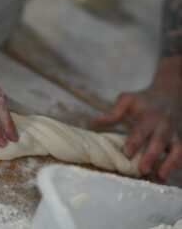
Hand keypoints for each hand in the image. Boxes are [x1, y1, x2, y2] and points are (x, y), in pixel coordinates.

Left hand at [97, 58, 181, 179]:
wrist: (170, 93)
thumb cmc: (143, 99)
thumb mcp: (127, 100)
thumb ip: (114, 112)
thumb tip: (97, 121)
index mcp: (150, 115)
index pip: (141, 130)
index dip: (134, 142)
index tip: (126, 153)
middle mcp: (164, 125)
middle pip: (159, 141)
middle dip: (151, 155)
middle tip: (142, 169)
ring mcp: (175, 132)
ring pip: (176, 149)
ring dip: (169, 163)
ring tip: (159, 176)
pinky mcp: (181, 139)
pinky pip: (181, 152)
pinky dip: (175, 164)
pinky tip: (164, 175)